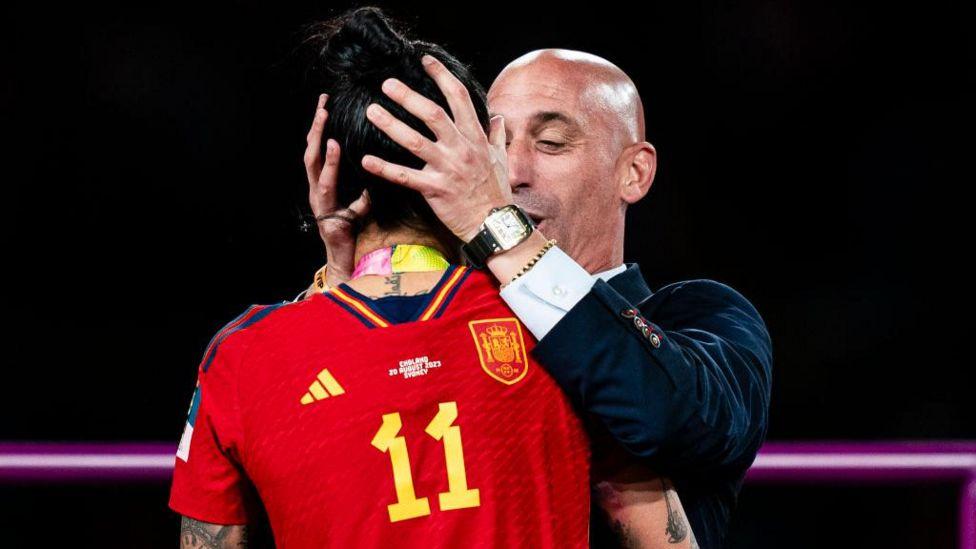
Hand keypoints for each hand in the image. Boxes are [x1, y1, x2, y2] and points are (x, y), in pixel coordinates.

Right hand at [304, 93, 369, 286]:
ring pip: (313, 164)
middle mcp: (316, 187)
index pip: (320, 149)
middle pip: (311, 150)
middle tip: (323, 103)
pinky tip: (335, 149)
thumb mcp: (360, 205)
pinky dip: (330, 165)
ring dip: (319, 139)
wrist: (343, 259)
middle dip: (316, 126)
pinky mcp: (323, 209)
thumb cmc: (350, 231)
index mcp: (323, 183)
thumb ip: (364, 190)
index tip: (326, 103)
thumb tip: (378, 173)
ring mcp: (317, 199)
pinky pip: (325, 184)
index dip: (322, 127)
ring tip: (325, 119)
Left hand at [359, 54, 511, 241]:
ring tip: (371, 111)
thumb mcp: (500, 159)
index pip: (459, 98)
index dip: (442, 76)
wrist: (494, 224)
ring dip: (391, 125)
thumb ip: (496, 136)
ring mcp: (448, 169)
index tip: (426, 61)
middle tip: (386, 83)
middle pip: (432, 114)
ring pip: (415, 141)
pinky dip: (385, 168)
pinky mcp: (435, 190)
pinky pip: (406, 176)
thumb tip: (498, 117)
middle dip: (408, 96)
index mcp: (475, 137)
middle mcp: (461, 149)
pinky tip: (366, 160)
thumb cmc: (496, 192)